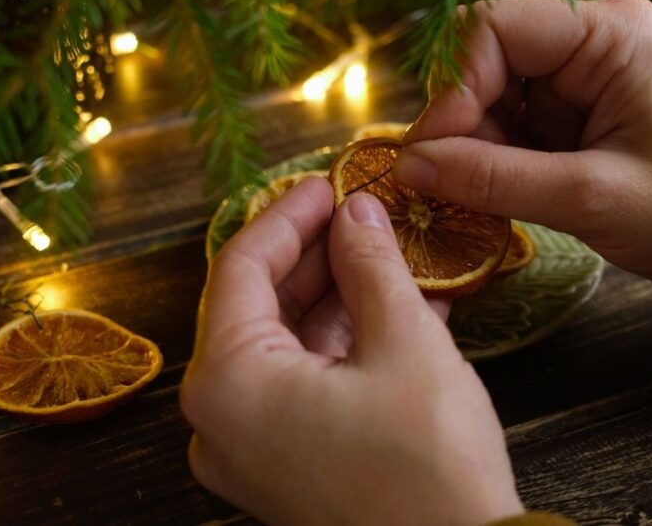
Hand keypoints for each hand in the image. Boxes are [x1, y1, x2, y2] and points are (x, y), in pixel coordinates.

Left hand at [180, 179, 522, 525]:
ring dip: (340, 297)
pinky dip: (348, 344)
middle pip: (260, 308)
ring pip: (288, 346)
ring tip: (390, 253)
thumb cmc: (428, 462)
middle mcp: (222, 421)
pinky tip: (399, 307)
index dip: (288, 215)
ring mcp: (253, 452)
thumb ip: (371, 264)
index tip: (328, 182)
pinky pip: (307, 385)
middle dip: (317, 255)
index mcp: (228, 384)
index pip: (241, 269)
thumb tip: (357, 211)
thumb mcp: (404, 342)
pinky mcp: (289, 469)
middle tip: (361, 212)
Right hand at [396, 0, 651, 290]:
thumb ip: (495, 179)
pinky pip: (507, 123)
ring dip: (472, 144)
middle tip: (442, 181)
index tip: (431, 151)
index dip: (453, 85)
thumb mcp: (590, 196)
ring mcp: (579, 76)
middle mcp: (590, 40)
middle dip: (460, 120)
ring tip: (473, 195)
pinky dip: (490, 158)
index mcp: (611, 33)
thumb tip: (408, 165)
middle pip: (486, 59)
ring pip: (489, 95)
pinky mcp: (571, 112)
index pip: (496, 28)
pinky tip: (491, 193)